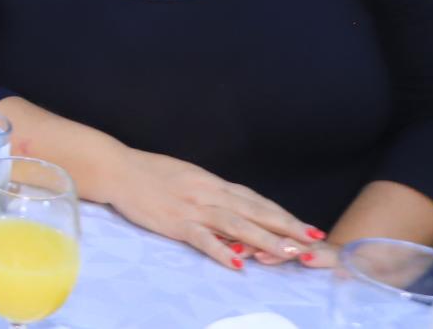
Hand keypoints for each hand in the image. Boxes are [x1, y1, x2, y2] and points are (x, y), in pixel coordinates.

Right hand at [104, 148, 327, 270]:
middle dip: (287, 227)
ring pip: (237, 225)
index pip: (256, 201)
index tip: (308, 228)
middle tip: (314, 240)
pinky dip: (222, 251)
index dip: (283, 214)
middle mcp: (209, 194)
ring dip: (266, 239)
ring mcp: (193, 208)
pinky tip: (239, 264)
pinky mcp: (175, 222)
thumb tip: (236, 209)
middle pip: (255, 212)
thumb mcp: (188, 178)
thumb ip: (212, 194)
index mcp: (214, 183)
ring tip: (291, 253)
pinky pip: (203, 239)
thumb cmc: (151, 173)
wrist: (118, 169)